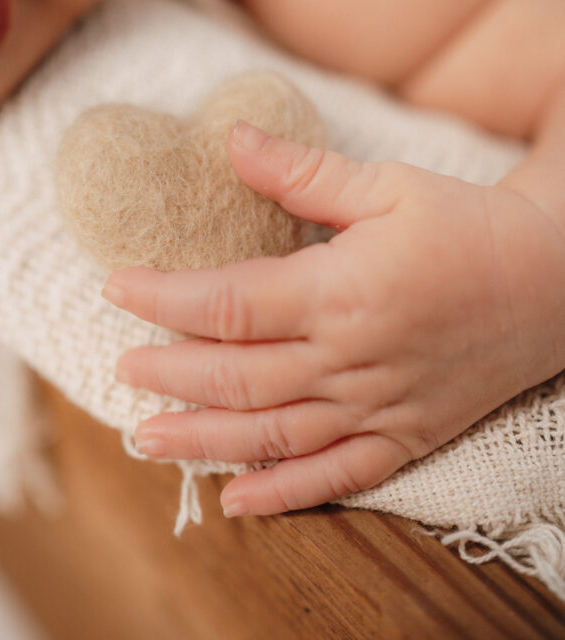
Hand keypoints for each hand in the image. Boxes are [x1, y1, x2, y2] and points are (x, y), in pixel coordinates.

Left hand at [103, 122, 564, 517]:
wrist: (555, 280)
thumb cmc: (469, 226)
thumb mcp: (389, 186)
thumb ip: (303, 172)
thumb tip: (230, 140)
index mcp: (343, 289)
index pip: (229, 303)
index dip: (164, 298)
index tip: (118, 289)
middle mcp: (353, 358)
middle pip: (237, 377)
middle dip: (169, 374)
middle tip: (122, 370)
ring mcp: (380, 406)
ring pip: (273, 435)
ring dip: (202, 441)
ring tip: (145, 440)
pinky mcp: (407, 435)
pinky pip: (339, 477)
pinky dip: (285, 494)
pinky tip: (236, 499)